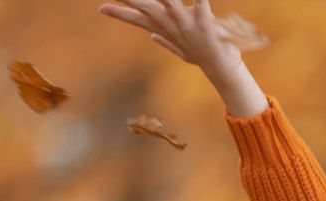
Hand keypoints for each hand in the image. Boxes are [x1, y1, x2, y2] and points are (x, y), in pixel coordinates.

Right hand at [100, 0, 267, 115]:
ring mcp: (188, 25)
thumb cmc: (203, 57)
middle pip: (147, 9)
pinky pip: (201, 4)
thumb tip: (151, 35)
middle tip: (112, 0)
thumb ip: (166, 42)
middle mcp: (174, 27)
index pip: (139, 20)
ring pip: (170, 4)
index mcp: (166, 30)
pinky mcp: (206, 23)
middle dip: (131, 0)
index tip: (102, 8)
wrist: (223, 70)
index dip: (120, 14)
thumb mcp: (182, 50)